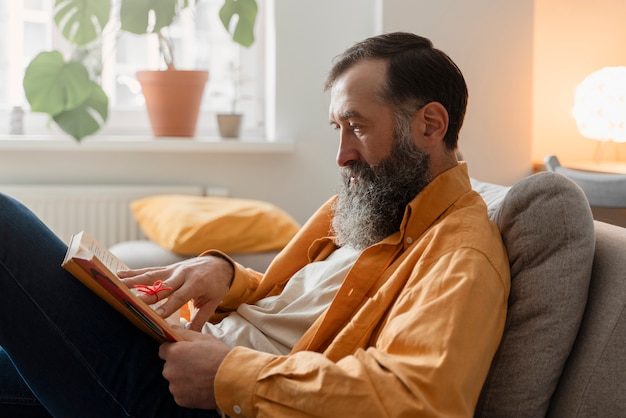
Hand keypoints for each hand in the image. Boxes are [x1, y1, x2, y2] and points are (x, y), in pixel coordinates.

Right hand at [118, 256, 233, 330]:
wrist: (219, 264)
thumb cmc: (216, 285)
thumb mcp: (213, 302)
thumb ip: (200, 319)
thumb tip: (189, 338)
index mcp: (195, 284)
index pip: (179, 297)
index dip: (167, 307)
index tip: (155, 316)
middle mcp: (182, 275)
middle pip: (161, 286)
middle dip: (146, 295)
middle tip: (131, 302)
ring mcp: (173, 270)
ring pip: (151, 276)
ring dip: (133, 281)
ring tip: (117, 285)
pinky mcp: (167, 268)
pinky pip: (149, 271)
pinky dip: (133, 272)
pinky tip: (119, 275)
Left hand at [159, 328, 230, 409]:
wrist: (232, 379)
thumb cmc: (218, 356)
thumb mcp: (203, 338)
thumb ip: (184, 333)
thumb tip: (171, 328)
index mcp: (174, 353)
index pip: (163, 349)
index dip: (173, 349)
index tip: (184, 352)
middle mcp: (169, 370)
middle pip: (169, 366)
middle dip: (179, 364)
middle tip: (197, 364)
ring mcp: (174, 387)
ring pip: (175, 380)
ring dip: (183, 378)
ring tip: (201, 377)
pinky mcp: (180, 400)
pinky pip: (181, 393)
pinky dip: (188, 391)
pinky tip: (201, 387)